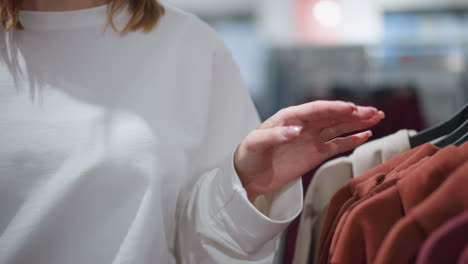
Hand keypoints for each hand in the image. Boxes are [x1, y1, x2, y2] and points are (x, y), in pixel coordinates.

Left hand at [234, 100, 384, 201]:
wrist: (249, 176)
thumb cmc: (248, 155)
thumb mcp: (255, 144)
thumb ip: (274, 136)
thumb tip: (296, 131)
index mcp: (289, 117)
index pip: (316, 109)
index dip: (334, 108)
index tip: (351, 109)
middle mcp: (304, 125)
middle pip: (332, 116)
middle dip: (353, 113)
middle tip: (374, 112)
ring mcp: (311, 139)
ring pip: (339, 128)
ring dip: (357, 122)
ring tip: (377, 117)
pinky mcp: (315, 154)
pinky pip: (337, 145)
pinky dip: (351, 140)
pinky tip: (365, 135)